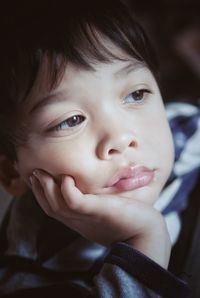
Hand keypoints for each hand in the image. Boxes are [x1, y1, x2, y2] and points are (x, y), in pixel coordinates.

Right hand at [30, 169, 170, 267]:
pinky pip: (76, 203)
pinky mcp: (97, 211)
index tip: (37, 178)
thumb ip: (93, 202)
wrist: (146, 233)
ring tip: (41, 173)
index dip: (42, 194)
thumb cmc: (127, 219)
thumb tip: (89, 186)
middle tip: (33, 172)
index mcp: (78, 219)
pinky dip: (67, 192)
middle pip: (51, 206)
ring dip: (47, 188)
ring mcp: (86, 217)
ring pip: (58, 205)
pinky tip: (65, 179)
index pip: (53, 208)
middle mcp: (78, 220)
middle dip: (39, 190)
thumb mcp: (104, 210)